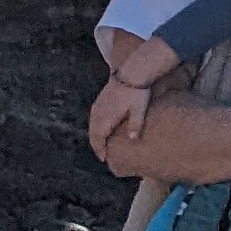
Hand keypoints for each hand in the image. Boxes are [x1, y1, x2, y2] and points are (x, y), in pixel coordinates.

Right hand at [86, 35, 176, 159]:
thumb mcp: (139, 110)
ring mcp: (99, 104)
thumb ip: (135, 125)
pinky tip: (101, 127)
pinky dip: (95, 125)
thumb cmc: (137, 92)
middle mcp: (99, 111)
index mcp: (107, 116)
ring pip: (92, 124)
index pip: (99, 137)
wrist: (133, 71)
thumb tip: (133, 140)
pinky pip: (94, 116)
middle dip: (96, 144)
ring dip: (95, 135)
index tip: (104, 158)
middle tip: (101, 155)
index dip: (100, 149)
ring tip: (100, 144)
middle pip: (93, 132)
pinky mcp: (101, 98)